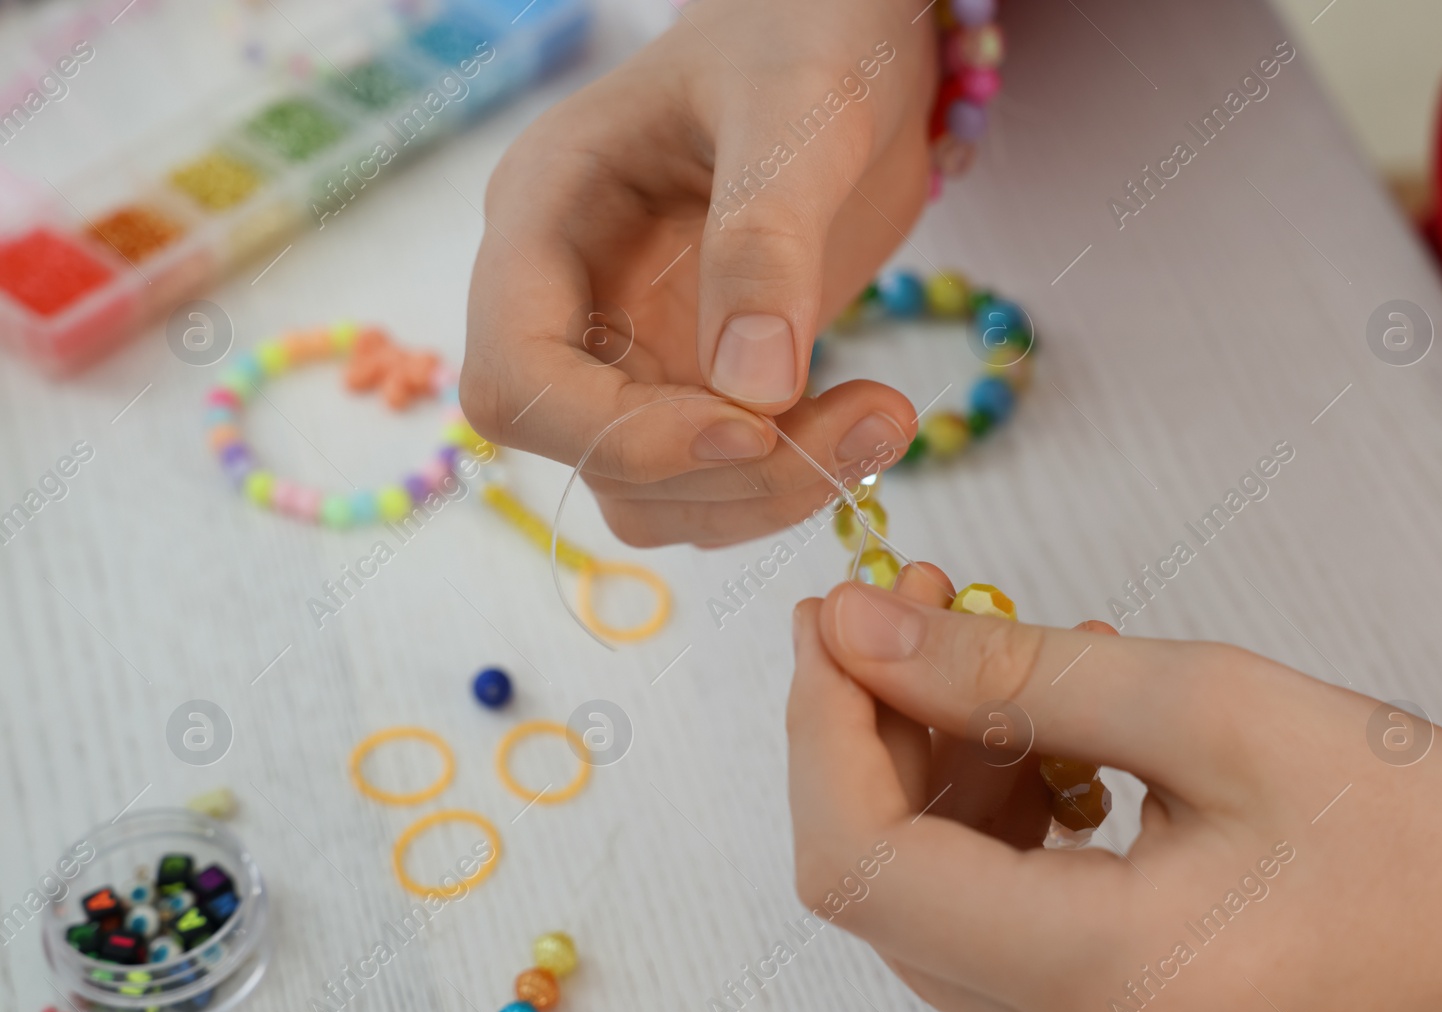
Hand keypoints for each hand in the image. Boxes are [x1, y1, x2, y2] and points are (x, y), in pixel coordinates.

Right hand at [461, 0, 936, 547]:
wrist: (853, 31)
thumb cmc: (802, 28)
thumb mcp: (793, 109)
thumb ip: (766, 241)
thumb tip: (752, 394)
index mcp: (547, 215)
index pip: (515, 379)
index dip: (617, 433)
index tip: (749, 430)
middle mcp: (572, 297)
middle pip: (590, 454)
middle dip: (723, 474)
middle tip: (861, 431)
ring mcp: (634, 346)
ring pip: (654, 491)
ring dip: (766, 493)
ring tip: (883, 424)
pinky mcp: (701, 378)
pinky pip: (716, 481)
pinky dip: (789, 483)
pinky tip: (867, 426)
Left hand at [788, 570, 1441, 1011]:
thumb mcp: (1224, 715)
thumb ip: (1021, 673)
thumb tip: (866, 629)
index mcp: (1103, 987)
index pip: (860, 866)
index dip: (821, 726)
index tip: (831, 613)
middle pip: (884, 884)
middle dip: (873, 729)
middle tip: (914, 602)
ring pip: (936, 899)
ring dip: (937, 764)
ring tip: (1003, 652)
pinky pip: (1003, 922)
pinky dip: (999, 817)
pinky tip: (1060, 740)